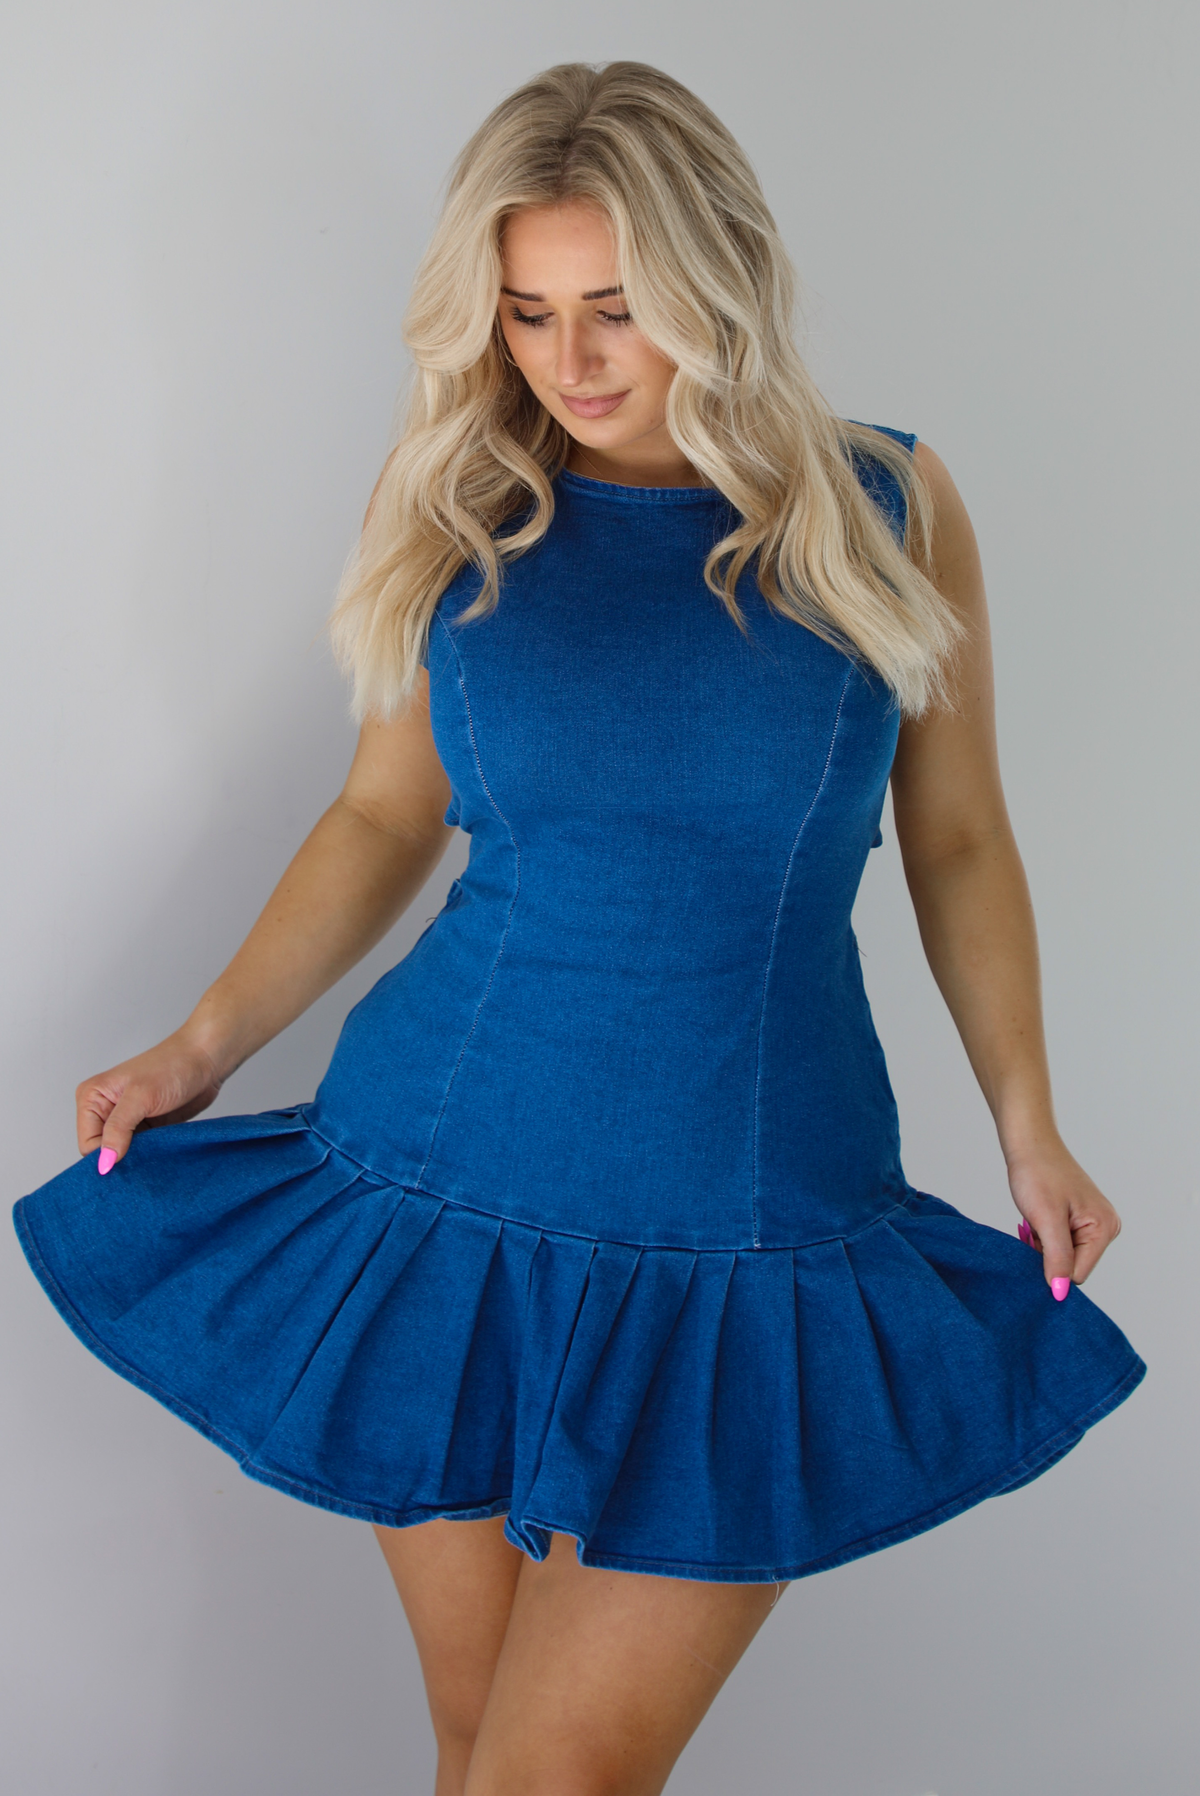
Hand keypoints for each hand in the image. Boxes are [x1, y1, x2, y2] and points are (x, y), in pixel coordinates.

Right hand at [76, 1029, 224, 1171]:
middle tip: (144, 1159)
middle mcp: (104, 1109)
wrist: (205, 1059)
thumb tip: (105, 1161)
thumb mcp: (141, 1096)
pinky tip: (161, 1154)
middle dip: (121, 1160)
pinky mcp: (146, 1127)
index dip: (105, 1157)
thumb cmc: (172, 1065)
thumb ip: (119, 1128)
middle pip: (103, 1151)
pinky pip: (140, 1152)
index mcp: (92, 1098)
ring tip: (155, 1152)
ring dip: (137, 1159)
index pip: (88, 1143)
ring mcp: (125, 1120)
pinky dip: (149, 1156)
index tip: (127, 1161)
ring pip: (122, 1154)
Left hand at [1008, 1139, 1121, 1296]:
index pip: (1077, 1274)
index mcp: (1104, 1229)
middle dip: (1048, 1255)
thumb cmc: (1038, 1174)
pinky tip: (1037, 1219)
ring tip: (1036, 1220)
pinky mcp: (1078, 1220)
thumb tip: (1061, 1292)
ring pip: (1063, 1256)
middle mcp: (1105, 1228)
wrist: (1029, 1144)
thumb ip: (1057, 1257)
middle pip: (1071, 1267)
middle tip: (1035, 1228)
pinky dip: (1043, 1237)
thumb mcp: (1046, 1220)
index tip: (1035, 1245)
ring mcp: (1092, 1224)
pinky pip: (1059, 1244)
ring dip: (1044, 1246)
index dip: (1052, 1267)